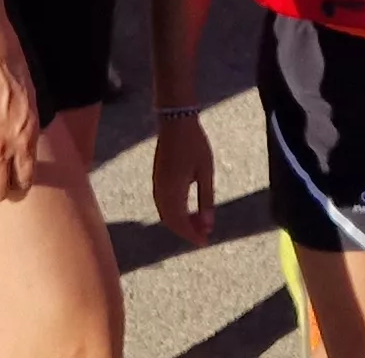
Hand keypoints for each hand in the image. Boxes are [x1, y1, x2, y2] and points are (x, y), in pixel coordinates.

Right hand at [152, 113, 217, 245]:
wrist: (175, 121)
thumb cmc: (194, 144)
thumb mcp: (205, 172)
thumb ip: (206, 200)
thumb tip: (208, 225)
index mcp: (173, 191)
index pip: (180, 223)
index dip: (192, 235)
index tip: (205, 242)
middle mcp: (161, 191)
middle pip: (170, 221)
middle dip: (186, 231)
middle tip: (204, 235)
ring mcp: (157, 184)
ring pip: (165, 213)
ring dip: (180, 221)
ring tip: (198, 223)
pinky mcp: (157, 178)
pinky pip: (163, 203)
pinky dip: (174, 211)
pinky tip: (188, 209)